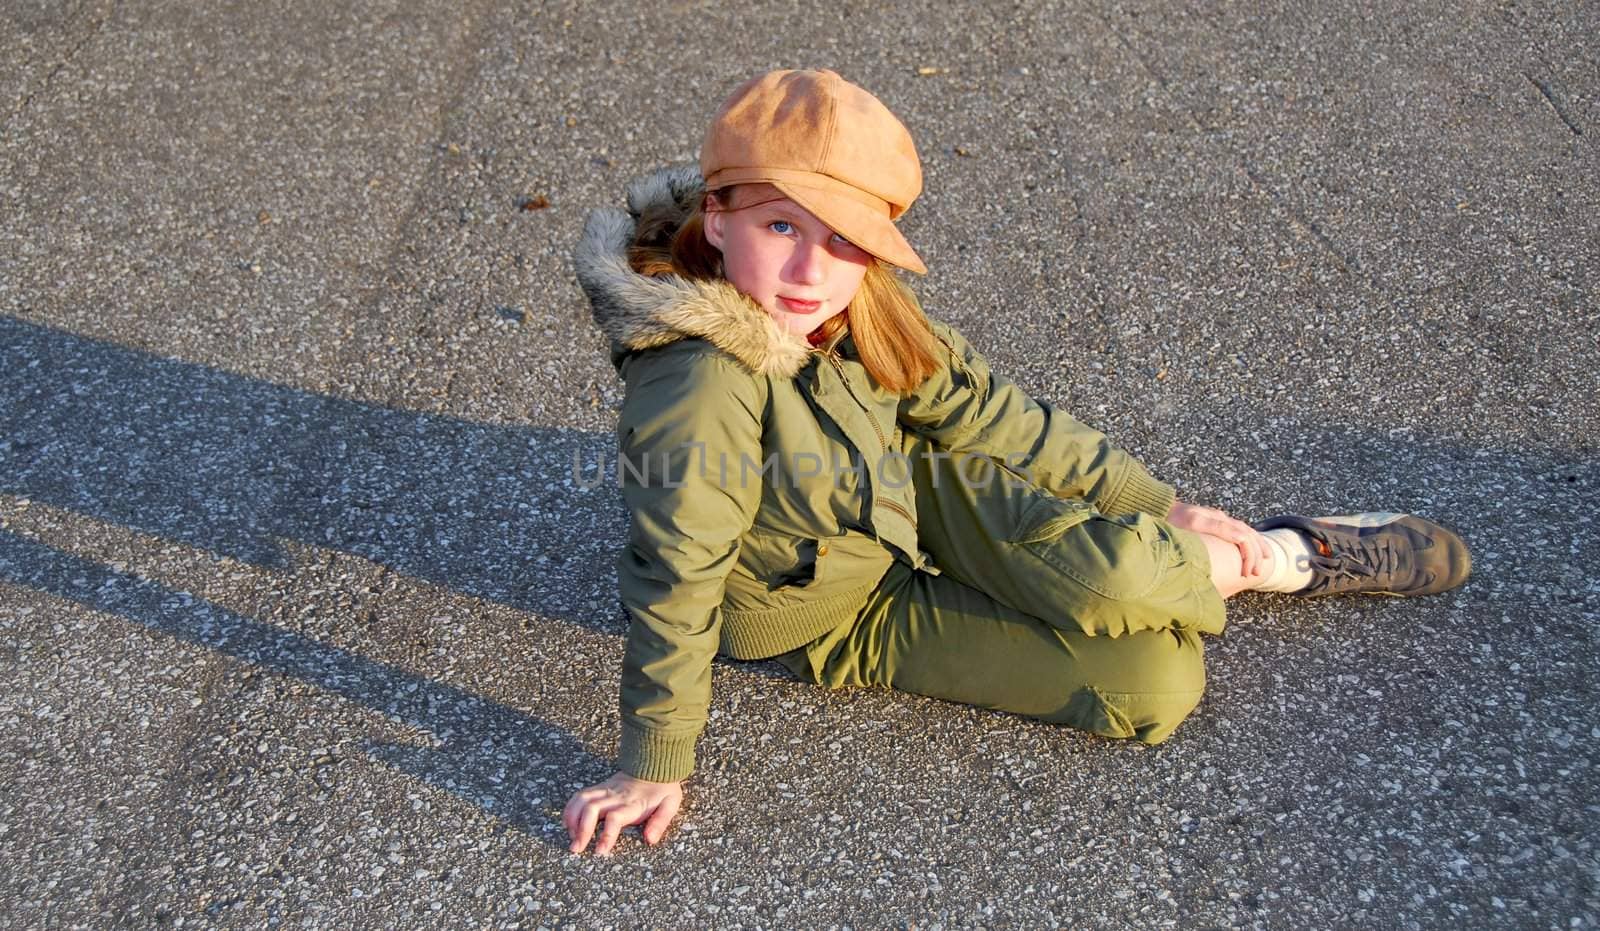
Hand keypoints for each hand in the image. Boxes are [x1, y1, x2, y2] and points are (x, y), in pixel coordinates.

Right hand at [563, 771, 682, 856]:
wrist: (655, 761)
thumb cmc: (663, 786)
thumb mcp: (670, 803)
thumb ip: (660, 821)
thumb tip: (650, 840)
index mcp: (633, 803)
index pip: (615, 818)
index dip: (606, 834)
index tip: (600, 851)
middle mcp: (616, 796)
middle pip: (592, 809)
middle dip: (581, 830)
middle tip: (576, 849)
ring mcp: (606, 790)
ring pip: (582, 800)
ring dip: (572, 819)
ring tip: (571, 837)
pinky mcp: (600, 787)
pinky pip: (580, 795)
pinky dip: (570, 808)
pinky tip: (568, 822)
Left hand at [1167, 500, 1270, 578]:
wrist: (1162, 508)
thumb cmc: (1175, 519)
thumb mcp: (1194, 522)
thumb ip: (1218, 528)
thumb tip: (1242, 538)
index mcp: (1221, 520)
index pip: (1244, 540)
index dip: (1249, 557)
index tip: (1247, 574)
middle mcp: (1223, 519)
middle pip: (1249, 537)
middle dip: (1255, 556)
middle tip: (1256, 573)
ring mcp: (1220, 520)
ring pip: (1247, 533)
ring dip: (1257, 547)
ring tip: (1265, 560)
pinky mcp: (1215, 523)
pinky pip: (1239, 532)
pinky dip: (1249, 540)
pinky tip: (1250, 548)